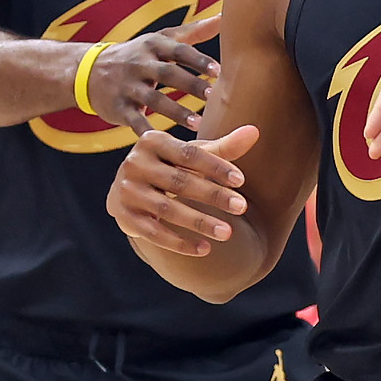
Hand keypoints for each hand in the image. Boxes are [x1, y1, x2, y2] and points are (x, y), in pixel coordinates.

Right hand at [85, 15, 219, 136]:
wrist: (89, 70)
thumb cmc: (138, 55)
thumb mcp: (161, 39)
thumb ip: (194, 31)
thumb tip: (224, 15)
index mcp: (153, 45)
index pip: (178, 50)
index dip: (197, 60)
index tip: (218, 71)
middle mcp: (140, 63)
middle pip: (167, 73)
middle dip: (190, 84)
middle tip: (213, 96)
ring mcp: (127, 85)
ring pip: (153, 99)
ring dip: (176, 111)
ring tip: (197, 123)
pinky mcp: (118, 107)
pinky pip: (134, 120)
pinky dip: (147, 130)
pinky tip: (164, 141)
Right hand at [107, 124, 258, 258]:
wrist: (128, 190)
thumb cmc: (170, 167)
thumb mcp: (192, 155)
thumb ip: (223, 147)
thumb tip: (255, 131)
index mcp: (152, 141)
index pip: (188, 154)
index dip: (215, 167)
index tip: (241, 180)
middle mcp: (134, 163)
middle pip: (180, 182)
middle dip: (213, 195)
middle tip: (242, 207)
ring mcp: (127, 191)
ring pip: (167, 210)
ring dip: (199, 222)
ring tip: (228, 233)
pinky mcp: (125, 217)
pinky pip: (154, 233)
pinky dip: (180, 243)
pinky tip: (205, 249)